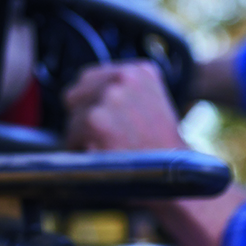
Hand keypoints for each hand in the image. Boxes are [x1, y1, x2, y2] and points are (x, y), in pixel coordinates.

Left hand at [63, 61, 187, 151]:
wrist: (174, 174)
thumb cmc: (159, 147)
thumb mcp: (149, 104)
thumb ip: (122, 93)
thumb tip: (86, 96)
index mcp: (139, 70)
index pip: (89, 79)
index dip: (89, 104)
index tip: (99, 120)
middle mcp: (124, 77)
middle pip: (76, 94)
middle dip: (82, 117)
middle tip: (100, 137)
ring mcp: (110, 96)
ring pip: (73, 116)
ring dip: (80, 135)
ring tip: (104, 148)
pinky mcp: (96, 119)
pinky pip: (70, 135)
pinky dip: (78, 149)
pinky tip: (99, 156)